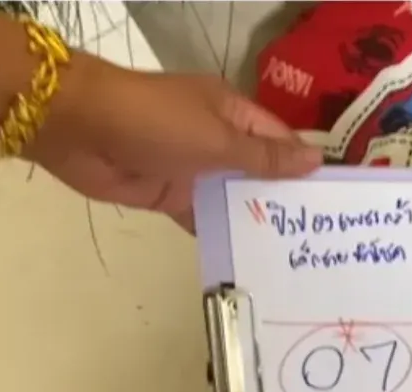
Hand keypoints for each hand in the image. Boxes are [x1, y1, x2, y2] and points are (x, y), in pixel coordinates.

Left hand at [25, 53, 321, 229]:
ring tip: (295, 254)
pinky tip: (252, 258)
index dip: (305, 167)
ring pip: (234, 197)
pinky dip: (223, 233)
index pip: (280, 142)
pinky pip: (205, 217)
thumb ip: (266, 158)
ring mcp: (193, 168)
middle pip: (260, 172)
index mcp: (233, 113)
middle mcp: (217, 139)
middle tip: (321, 238)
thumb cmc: (155, 122)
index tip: (333, 201)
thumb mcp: (219, 139)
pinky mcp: (171, 195)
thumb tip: (317, 161)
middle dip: (284, 199)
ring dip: (256, 220)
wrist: (78, 129)